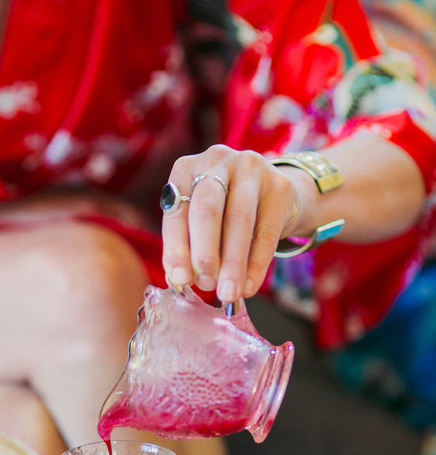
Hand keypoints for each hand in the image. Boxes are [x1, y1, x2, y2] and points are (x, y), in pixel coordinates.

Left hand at [161, 144, 307, 302]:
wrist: (274, 194)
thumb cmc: (225, 213)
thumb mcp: (200, 222)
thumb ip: (187, 246)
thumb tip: (179, 280)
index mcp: (186, 169)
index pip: (176, 211)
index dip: (176, 248)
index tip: (179, 279)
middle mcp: (216, 161)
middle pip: (207, 210)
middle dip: (204, 253)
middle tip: (206, 285)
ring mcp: (250, 168)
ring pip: (238, 221)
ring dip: (233, 264)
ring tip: (228, 293)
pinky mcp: (279, 185)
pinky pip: (266, 231)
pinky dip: (256, 264)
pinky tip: (249, 286)